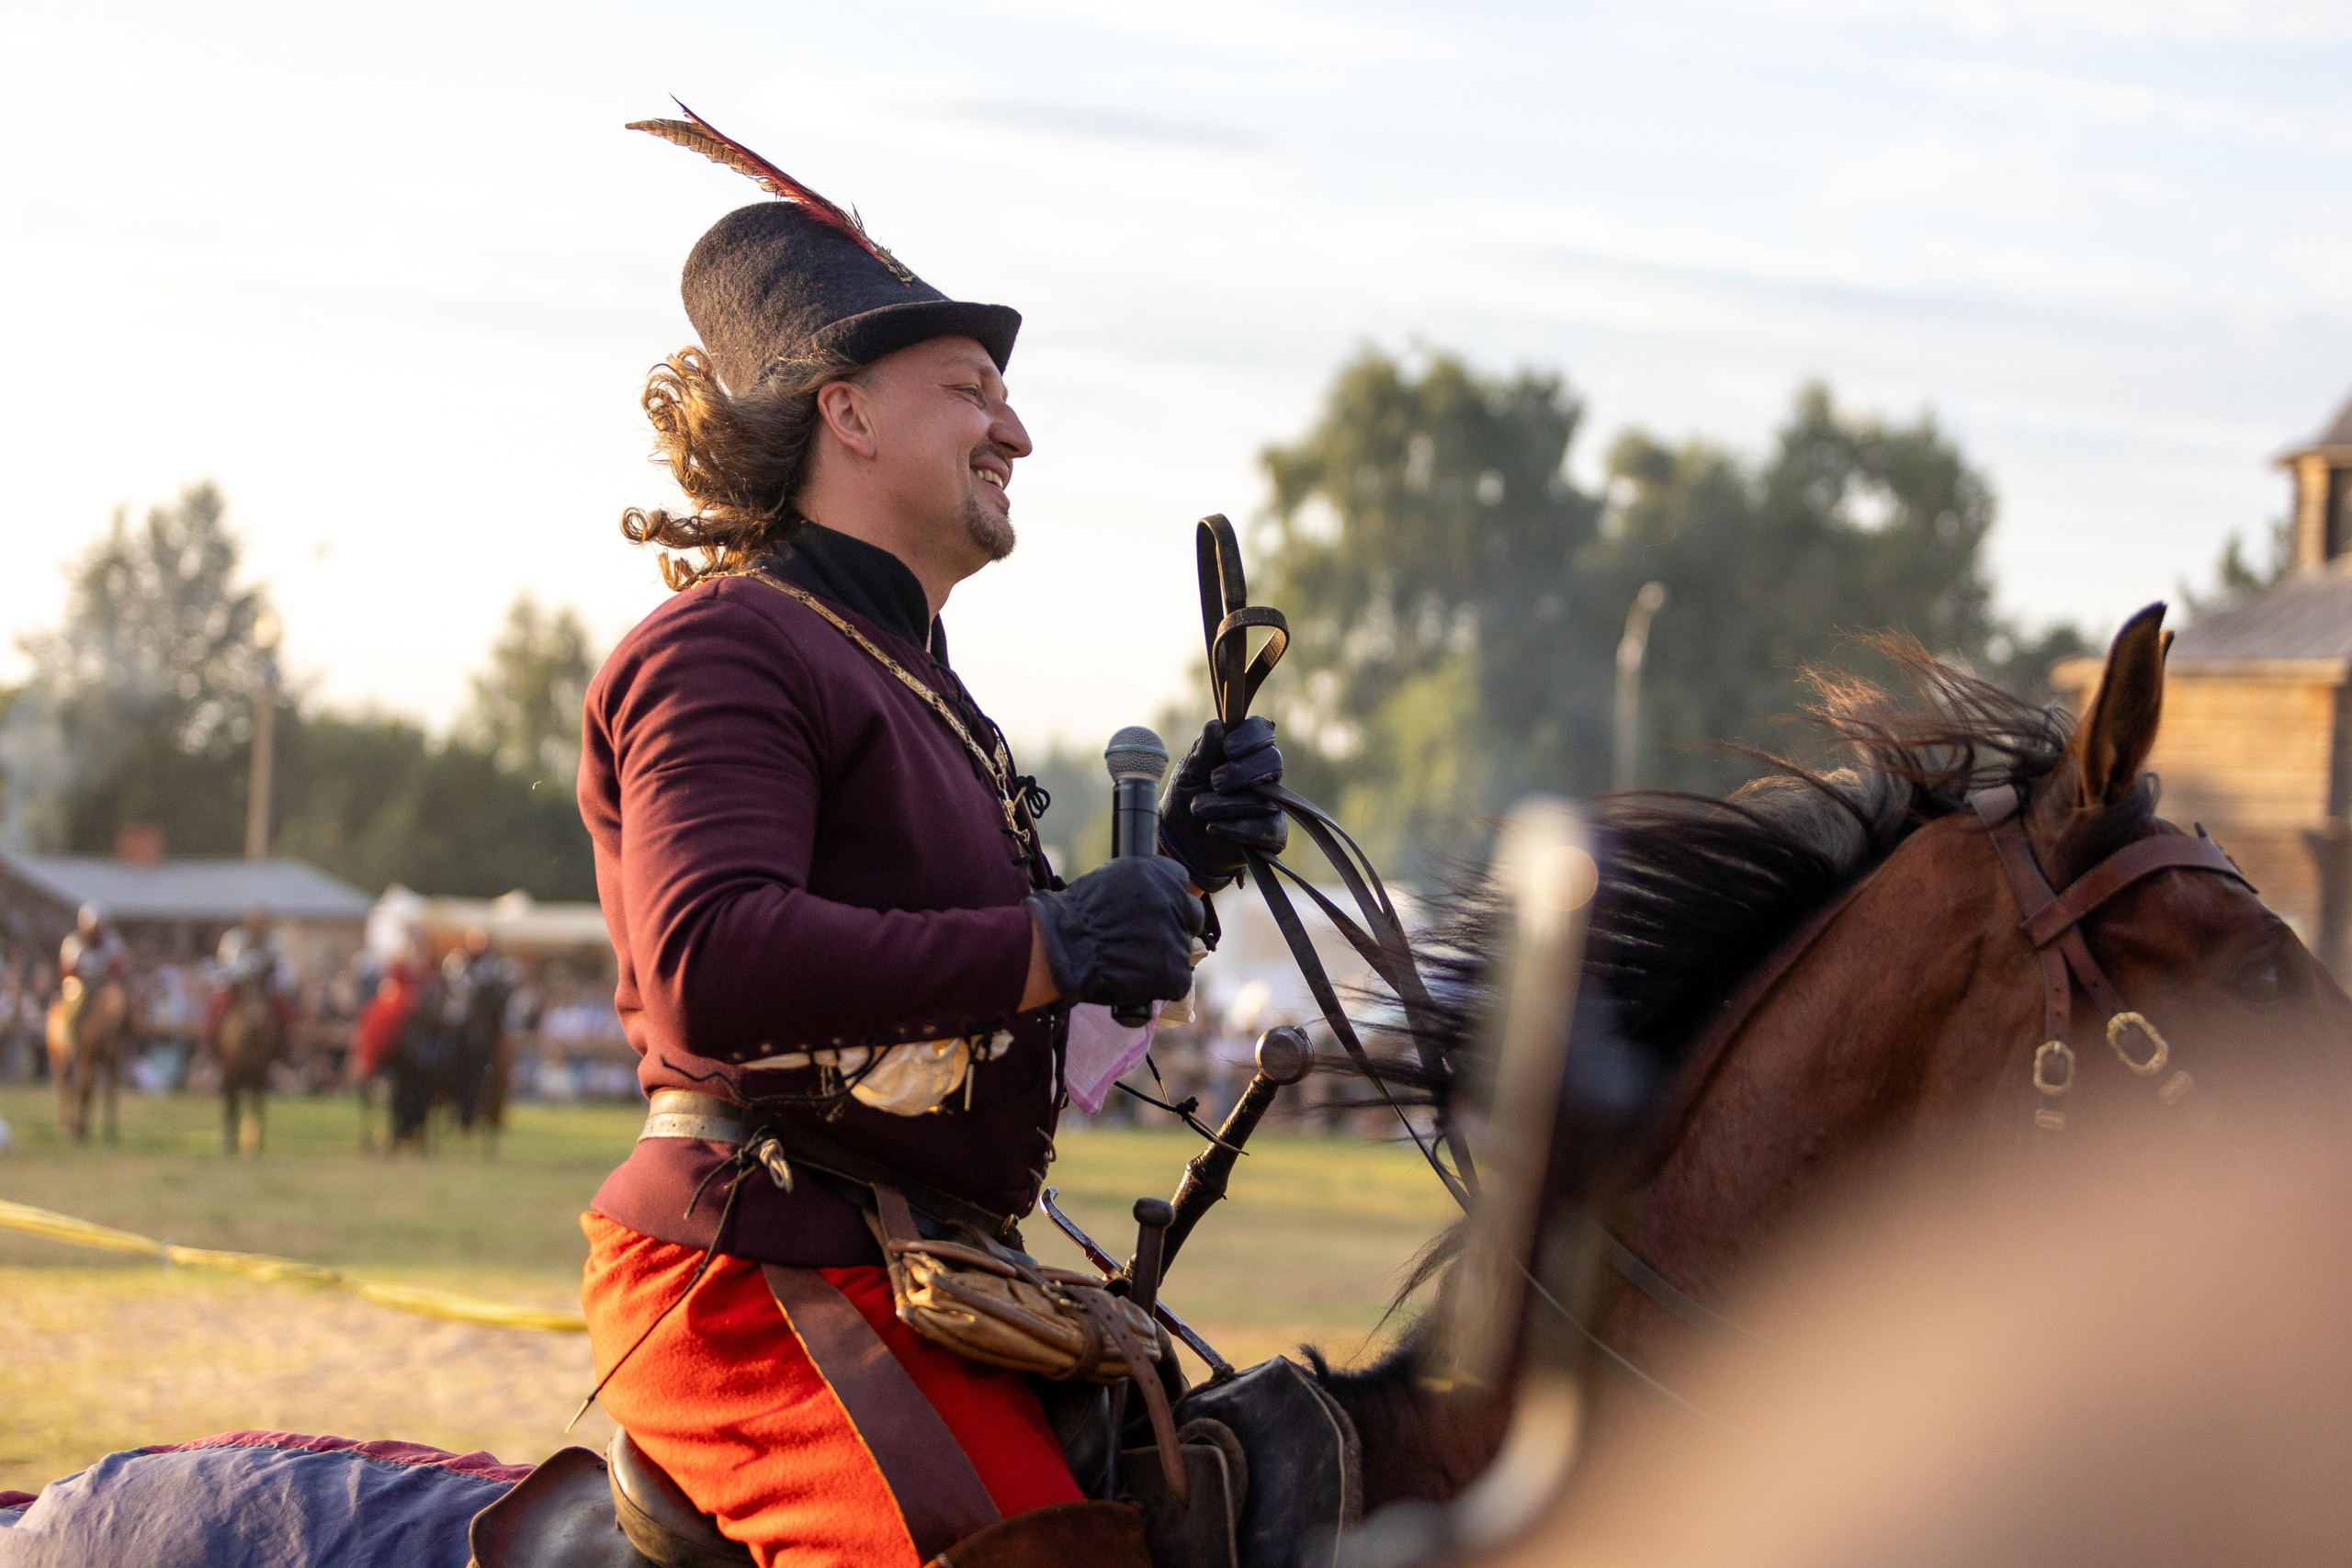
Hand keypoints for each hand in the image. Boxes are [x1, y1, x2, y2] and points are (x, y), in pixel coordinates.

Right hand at [1024, 857, 1204, 1006]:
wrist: (1061, 947)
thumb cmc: (1074, 915)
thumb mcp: (1109, 881)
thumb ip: (1141, 887)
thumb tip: (1154, 898)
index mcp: (1158, 874)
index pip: (1180, 883)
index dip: (1169, 900)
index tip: (1155, 912)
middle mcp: (1173, 901)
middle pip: (1192, 915)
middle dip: (1175, 926)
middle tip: (1148, 940)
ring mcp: (1177, 938)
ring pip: (1182, 950)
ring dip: (1164, 958)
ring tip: (1131, 963)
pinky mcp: (1175, 972)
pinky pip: (1177, 981)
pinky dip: (1160, 985)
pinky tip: (1135, 980)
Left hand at [1158, 716, 1285, 888]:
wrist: (1180, 842)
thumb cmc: (1186, 799)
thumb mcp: (1188, 774)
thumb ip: (1203, 752)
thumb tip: (1217, 726)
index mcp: (1245, 752)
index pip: (1262, 731)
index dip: (1250, 737)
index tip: (1228, 749)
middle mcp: (1264, 776)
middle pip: (1273, 761)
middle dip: (1242, 772)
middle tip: (1214, 782)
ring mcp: (1271, 805)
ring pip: (1267, 799)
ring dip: (1227, 804)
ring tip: (1198, 808)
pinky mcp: (1272, 835)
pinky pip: (1270, 829)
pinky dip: (1239, 830)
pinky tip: (1215, 828)